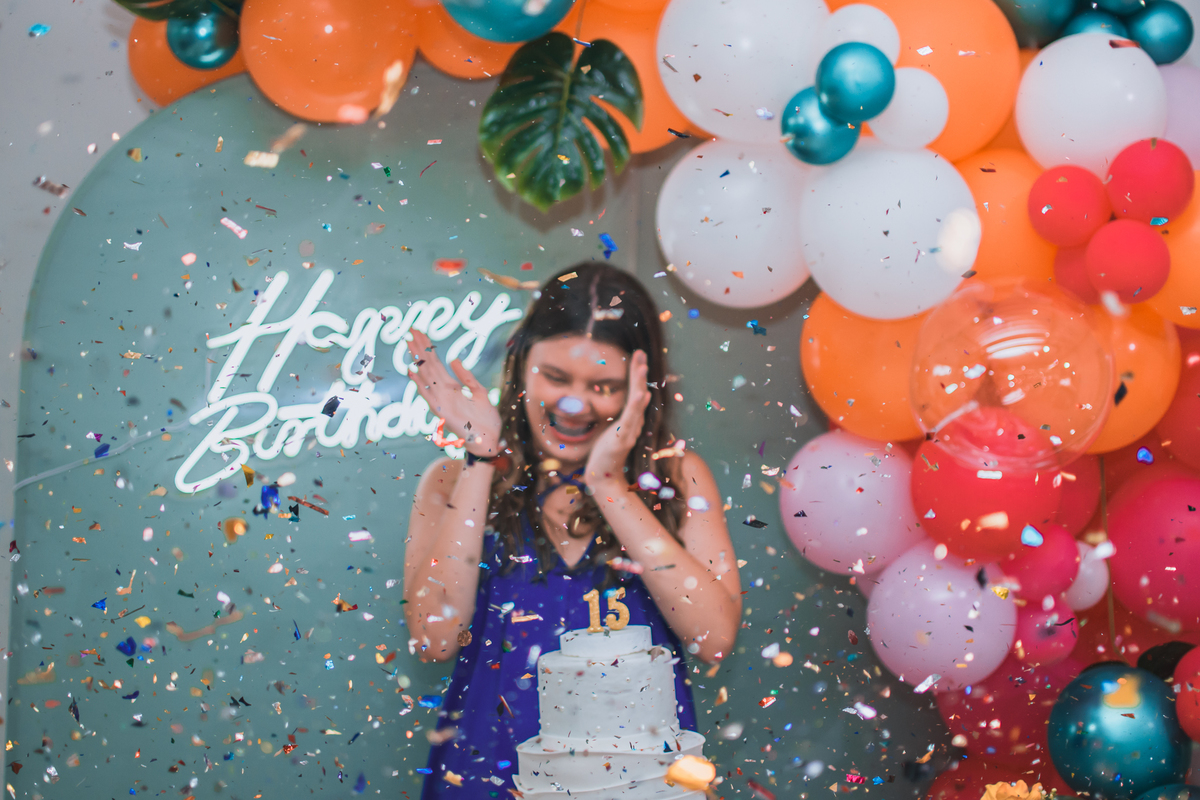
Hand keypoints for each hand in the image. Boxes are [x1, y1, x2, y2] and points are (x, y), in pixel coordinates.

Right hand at [406, 329, 501, 455]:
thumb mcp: (479, 391)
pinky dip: (420, 383)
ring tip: (409, 342)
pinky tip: (412, 370)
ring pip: (426, 375)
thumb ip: (466, 376)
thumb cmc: (486, 419)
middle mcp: (443, 392)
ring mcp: (441, 400)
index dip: (428, 347)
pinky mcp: (442, 411)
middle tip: (410, 329)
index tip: (420, 331)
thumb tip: (453, 358)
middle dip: (419, 347)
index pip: (436, 362)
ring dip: (417, 359)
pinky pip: (428, 395)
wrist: (491, 439)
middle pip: (428, 365)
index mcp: (451, 386)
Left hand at [584, 350, 649, 489]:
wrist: (602, 476)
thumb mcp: (614, 430)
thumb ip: (625, 416)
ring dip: (639, 384)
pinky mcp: (623, 439)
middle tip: (641, 353)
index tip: (638, 357)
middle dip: (639, 373)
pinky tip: (642, 394)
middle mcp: (634, 423)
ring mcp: (630, 431)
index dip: (637, 375)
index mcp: (631, 420)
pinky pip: (631, 419)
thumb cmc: (606, 454)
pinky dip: (637, 406)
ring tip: (642, 367)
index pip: (635, 393)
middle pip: (638, 393)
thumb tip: (639, 396)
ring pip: (636, 404)